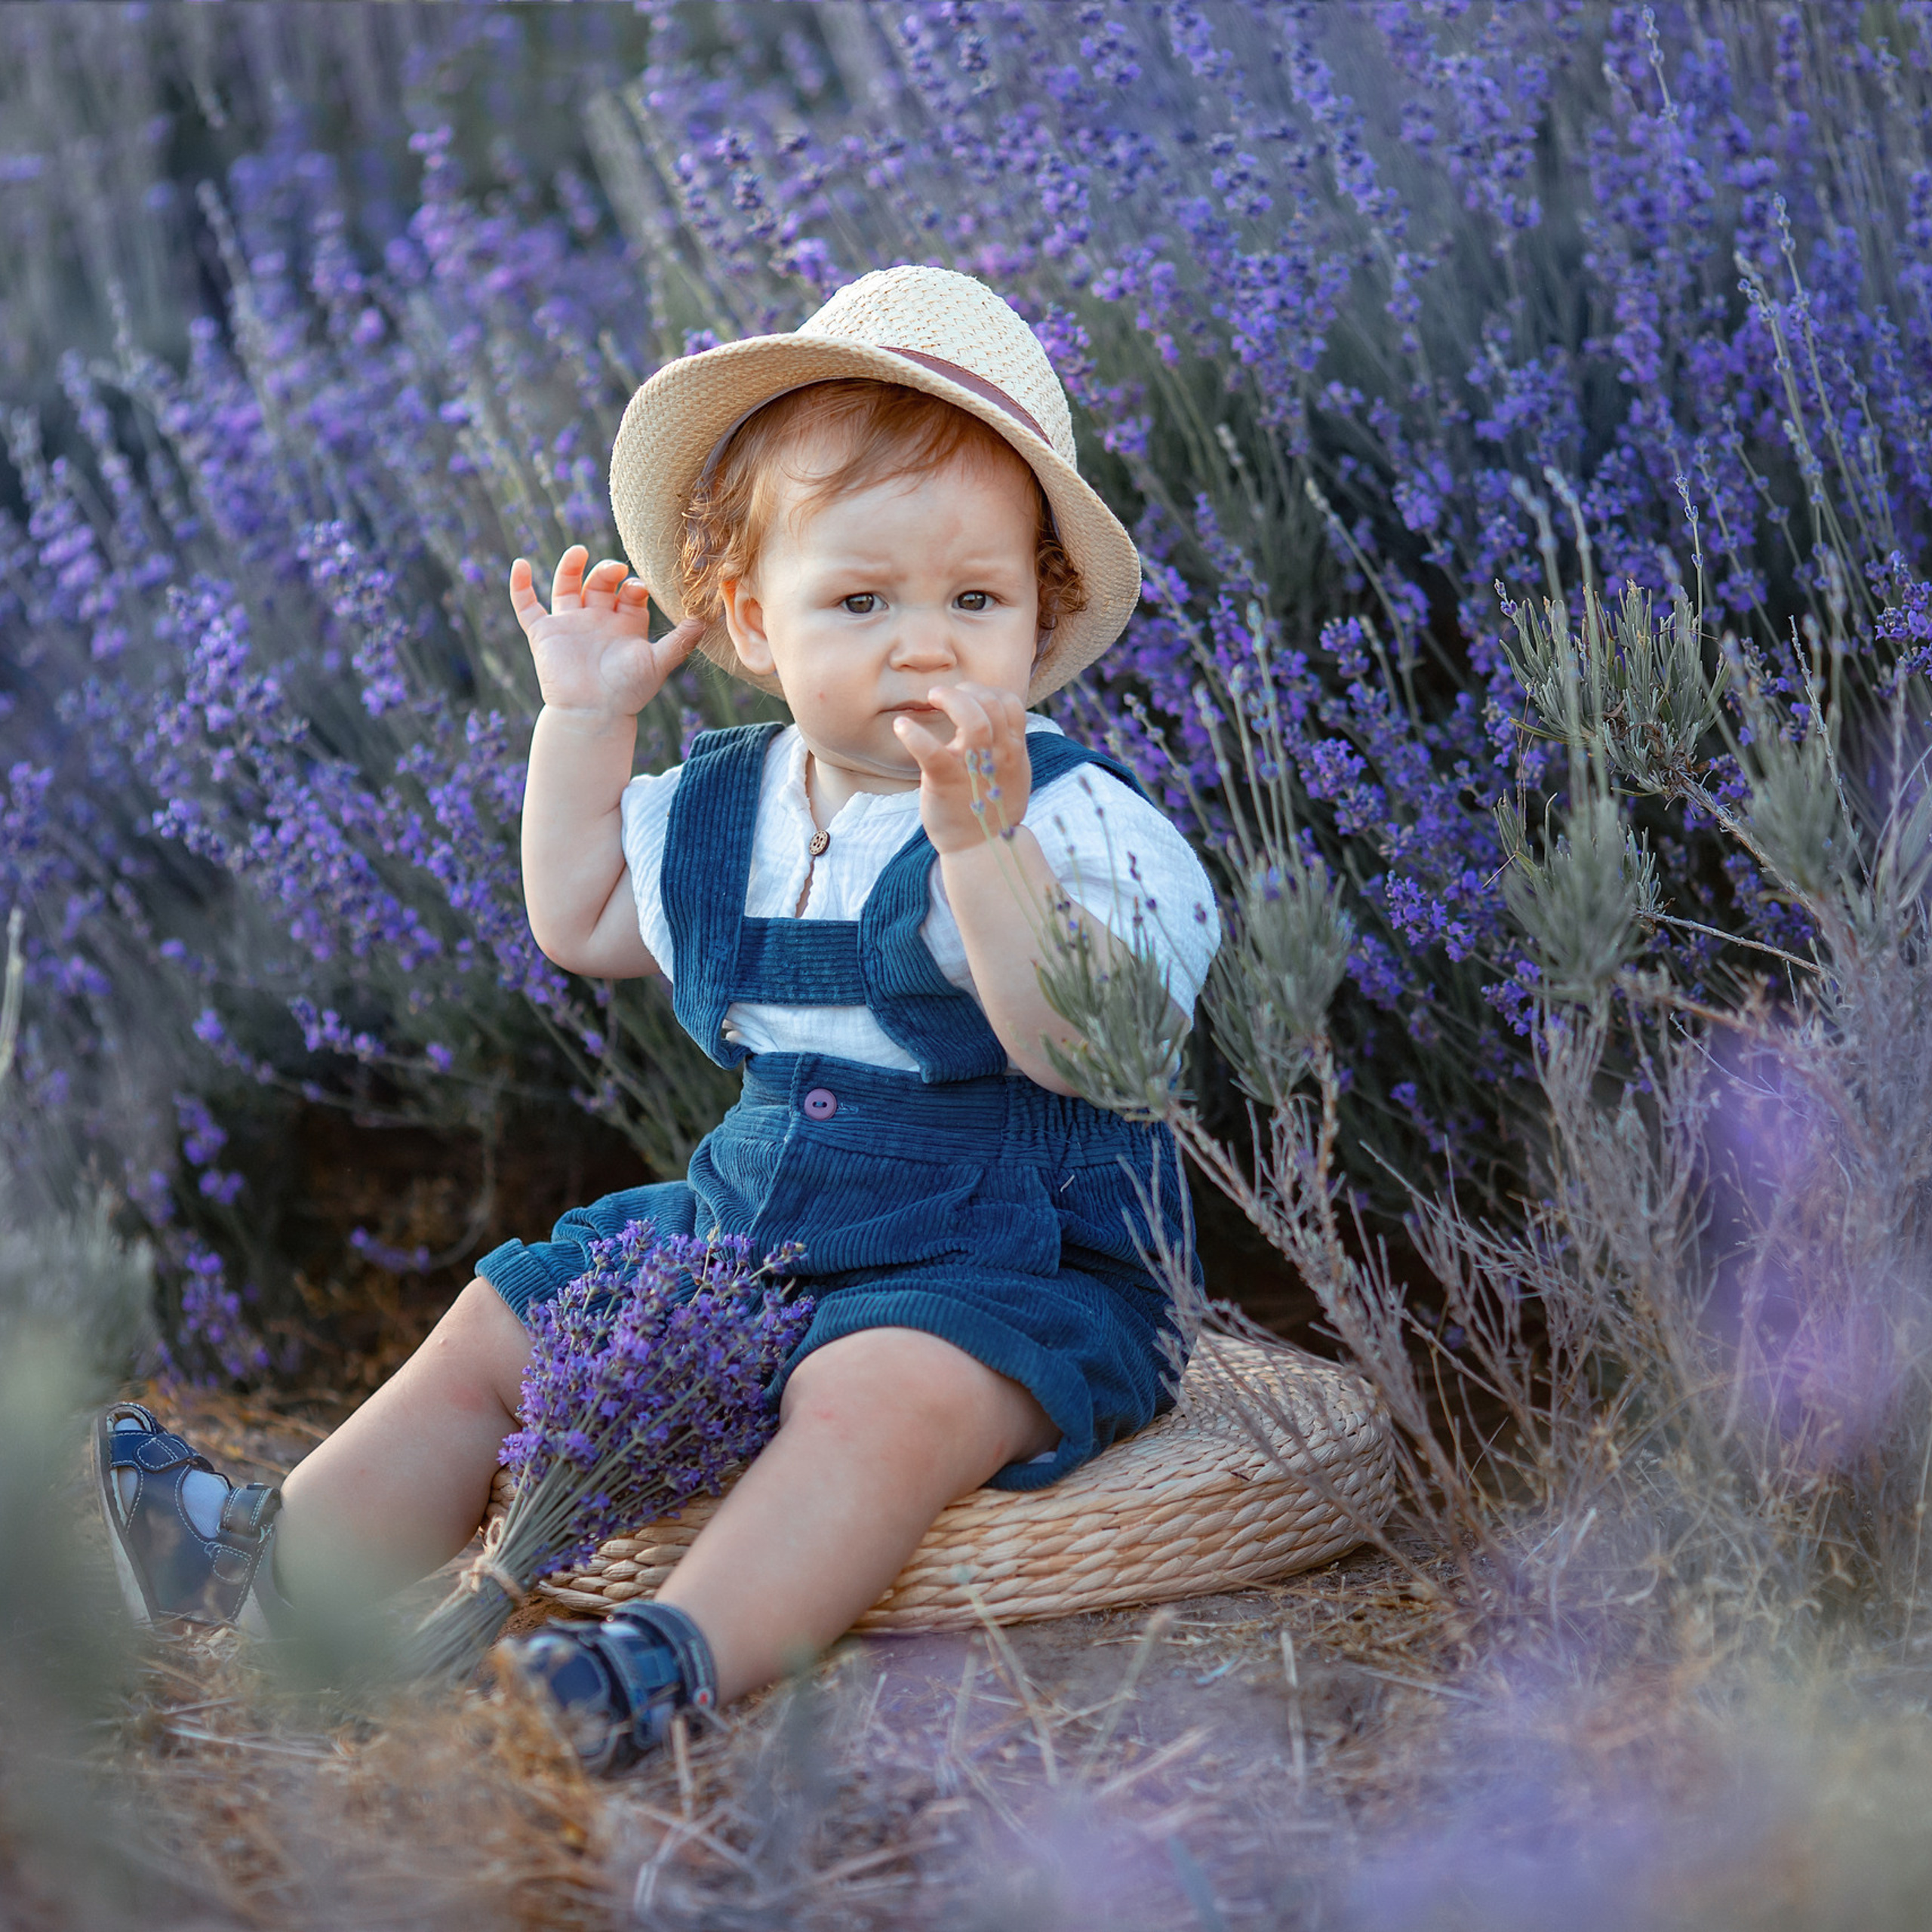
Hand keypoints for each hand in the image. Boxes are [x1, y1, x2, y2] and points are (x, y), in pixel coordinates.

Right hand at [509, 544, 702, 720]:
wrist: (594, 713)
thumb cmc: (628, 691)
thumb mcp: (658, 662)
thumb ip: (680, 641)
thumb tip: (704, 620)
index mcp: (625, 625)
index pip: (631, 593)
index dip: (635, 585)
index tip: (639, 588)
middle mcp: (598, 621)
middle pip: (602, 584)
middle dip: (608, 572)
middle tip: (616, 570)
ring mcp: (569, 625)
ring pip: (567, 586)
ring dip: (571, 566)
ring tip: (579, 551)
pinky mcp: (544, 634)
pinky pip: (527, 605)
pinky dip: (520, 586)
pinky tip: (520, 564)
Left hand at [894, 683, 1032, 855]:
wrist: (983, 849)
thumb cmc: (991, 809)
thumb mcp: (1012, 774)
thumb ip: (1006, 745)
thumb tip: (995, 717)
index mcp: (1014, 751)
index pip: (1010, 703)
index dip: (988, 691)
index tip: (968, 697)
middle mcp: (999, 755)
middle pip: (991, 704)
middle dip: (966, 690)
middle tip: (943, 695)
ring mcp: (973, 769)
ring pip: (973, 720)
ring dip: (950, 699)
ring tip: (932, 697)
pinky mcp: (946, 782)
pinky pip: (931, 752)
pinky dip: (913, 734)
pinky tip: (901, 726)